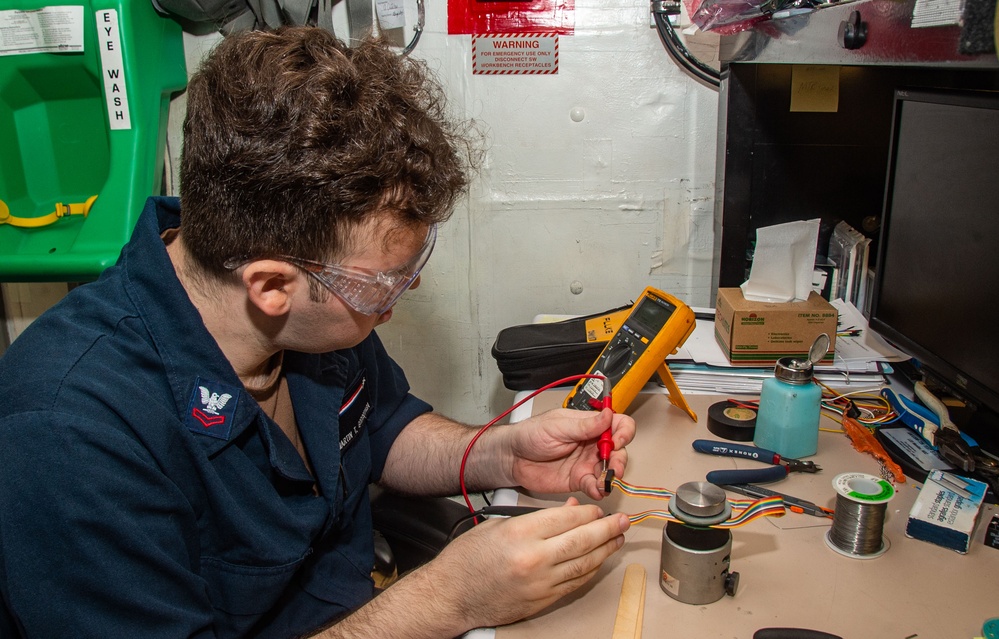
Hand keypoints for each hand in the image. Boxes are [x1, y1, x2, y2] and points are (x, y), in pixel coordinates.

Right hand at [426, 498, 629, 629]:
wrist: (451, 596)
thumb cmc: (467, 559)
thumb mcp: (498, 525)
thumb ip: (536, 518)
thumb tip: (569, 511)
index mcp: (521, 533)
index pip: (567, 517)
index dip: (587, 511)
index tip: (597, 507)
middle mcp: (534, 558)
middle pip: (583, 539)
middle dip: (607, 528)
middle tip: (623, 520)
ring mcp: (541, 583)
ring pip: (585, 563)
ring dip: (606, 549)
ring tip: (618, 538)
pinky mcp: (543, 600)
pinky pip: (576, 582)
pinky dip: (591, 569)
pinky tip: (599, 560)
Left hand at [507, 408, 634, 499]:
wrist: (512, 457)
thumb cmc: (530, 435)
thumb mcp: (558, 426)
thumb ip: (584, 425)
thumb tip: (608, 415)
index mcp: (589, 425)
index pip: (617, 424)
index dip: (624, 432)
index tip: (618, 440)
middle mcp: (591, 444)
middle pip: (619, 450)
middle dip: (620, 459)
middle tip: (613, 466)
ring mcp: (586, 463)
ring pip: (610, 470)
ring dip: (611, 476)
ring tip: (604, 480)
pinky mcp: (578, 480)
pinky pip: (594, 486)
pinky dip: (598, 489)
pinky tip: (596, 490)